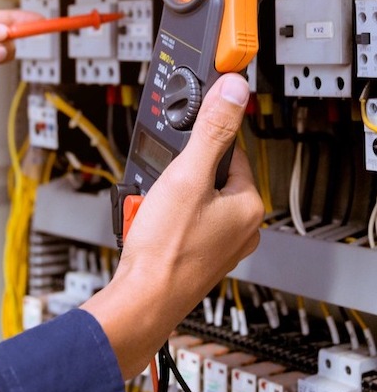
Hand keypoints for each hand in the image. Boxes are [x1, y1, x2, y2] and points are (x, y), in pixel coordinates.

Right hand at [81, 73, 263, 378]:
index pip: (230, 150)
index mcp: (249, 205)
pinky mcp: (199, 255)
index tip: (179, 144)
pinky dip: (163, 217)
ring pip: (191, 198)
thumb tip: (233, 91)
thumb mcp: (186, 176)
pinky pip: (182, 221)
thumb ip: (212, 130)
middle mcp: (242, 227)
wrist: (143, 300)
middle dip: (177, 174)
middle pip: (207, 175)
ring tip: (150, 209)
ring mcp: (220, 244)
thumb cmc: (166, 248)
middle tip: (159, 186)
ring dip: (167, 195)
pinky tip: (148, 225)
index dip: (199, 143)